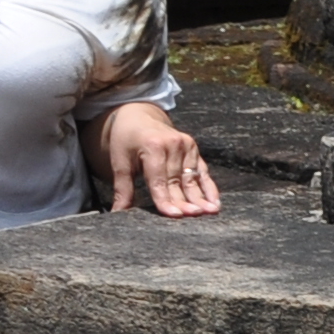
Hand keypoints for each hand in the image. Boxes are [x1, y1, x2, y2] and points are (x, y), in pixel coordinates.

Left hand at [96, 104, 219, 217]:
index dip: (166, 199)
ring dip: (201, 197)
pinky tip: (215, 202)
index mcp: (152, 146)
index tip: (174, 215)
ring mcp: (186, 146)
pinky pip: (202, 172)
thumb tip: (118, 213)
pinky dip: (209, 187)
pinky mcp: (194, 149)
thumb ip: (123, 189)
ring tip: (210, 212)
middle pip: (177, 181)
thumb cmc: (126, 140)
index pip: (159, 179)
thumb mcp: (120, 162)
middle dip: (185, 201)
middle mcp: (173, 145)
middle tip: (193, 217)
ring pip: (192, 178)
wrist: (139, 116)